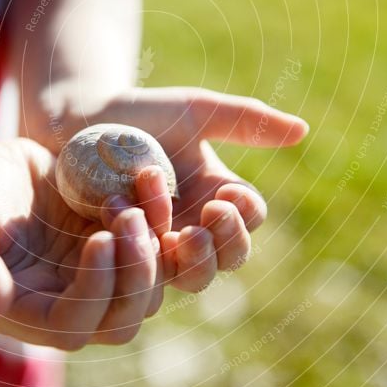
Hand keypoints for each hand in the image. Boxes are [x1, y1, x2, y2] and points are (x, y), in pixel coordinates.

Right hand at [0, 137, 169, 348]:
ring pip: (148, 291)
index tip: (101, 238)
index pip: (71, 327)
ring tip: (132, 195)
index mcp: (24, 312)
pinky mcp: (116, 249)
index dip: (94, 292)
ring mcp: (96, 278)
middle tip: (129, 215)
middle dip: (136, 273)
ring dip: (152, 247)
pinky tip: (146, 181)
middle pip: (121, 320)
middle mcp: (66, 305)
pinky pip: (156, 250)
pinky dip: (160, 221)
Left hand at [44, 87, 308, 291]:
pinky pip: (146, 272)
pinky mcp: (127, 256)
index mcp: (218, 193)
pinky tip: (127, 222)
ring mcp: (161, 244)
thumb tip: (304, 131)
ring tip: (174, 232)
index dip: (245, 215)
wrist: (82, 121)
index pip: (249, 218)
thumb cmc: (143, 113)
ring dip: (190, 255)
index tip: (228, 194)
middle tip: (208, 216)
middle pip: (229, 257)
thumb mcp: (197, 110)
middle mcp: (196, 225)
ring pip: (193, 277)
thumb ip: (247, 121)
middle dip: (225, 241)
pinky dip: (143, 252)